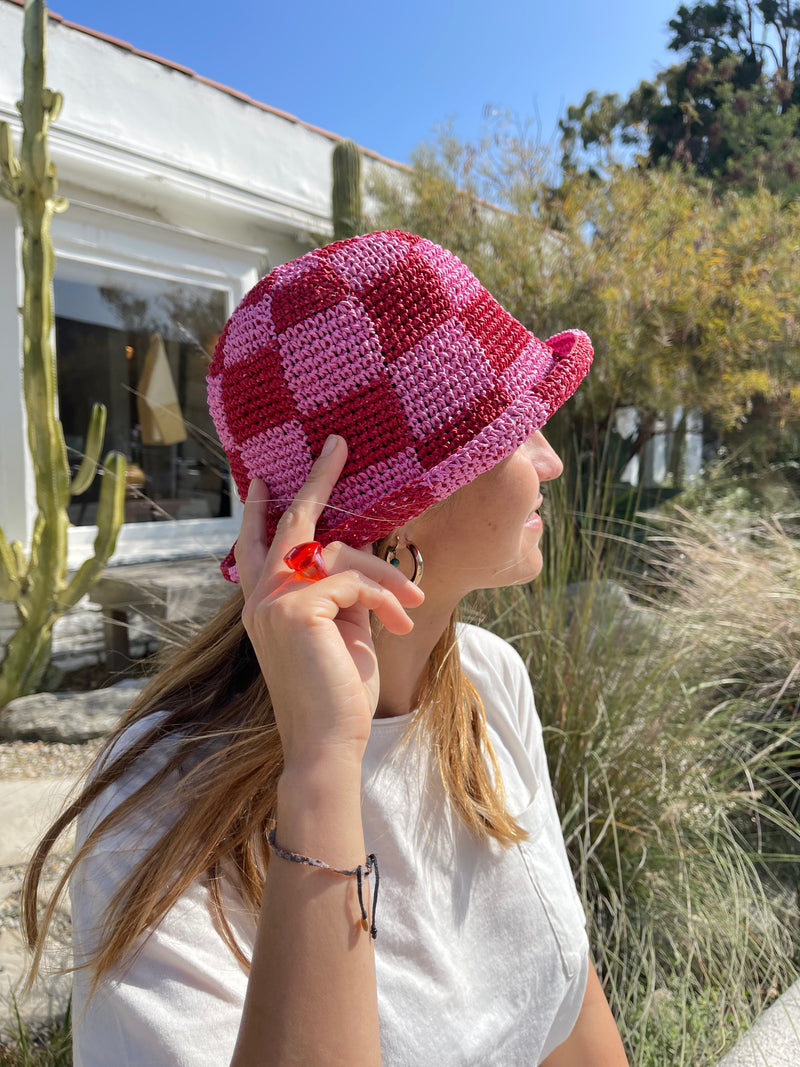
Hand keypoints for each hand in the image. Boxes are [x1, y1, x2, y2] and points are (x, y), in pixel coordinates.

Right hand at [234, 436, 423, 773]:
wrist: (327, 743)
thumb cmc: (339, 693)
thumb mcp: (341, 631)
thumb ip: (339, 593)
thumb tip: (358, 561)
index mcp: (266, 603)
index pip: (259, 545)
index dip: (263, 510)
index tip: (266, 480)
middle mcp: (260, 597)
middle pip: (291, 523)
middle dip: (317, 479)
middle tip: (337, 444)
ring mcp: (272, 601)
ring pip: (339, 554)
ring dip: (383, 575)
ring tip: (410, 601)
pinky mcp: (295, 608)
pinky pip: (353, 582)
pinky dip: (383, 598)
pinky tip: (398, 623)